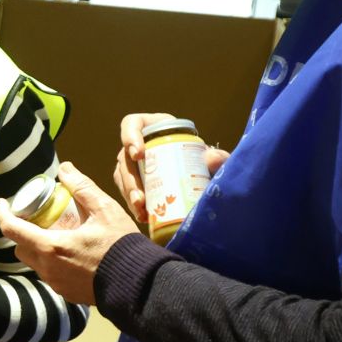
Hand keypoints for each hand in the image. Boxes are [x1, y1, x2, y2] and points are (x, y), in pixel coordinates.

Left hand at [0, 162, 139, 306]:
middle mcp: (48, 268)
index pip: (11, 230)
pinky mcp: (66, 293)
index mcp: (51, 247)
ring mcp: (56, 283)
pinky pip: (50, 274)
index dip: (2, 213)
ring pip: (35, 262)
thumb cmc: (122, 245)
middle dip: (24, 231)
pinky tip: (73, 253)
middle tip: (39, 218)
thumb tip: (64, 169)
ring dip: (40, 246)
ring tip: (60, 234)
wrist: (139, 282)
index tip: (2, 203)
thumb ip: (82, 188)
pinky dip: (53, 261)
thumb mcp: (104, 210)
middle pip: (21, 247)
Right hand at [113, 113, 230, 225]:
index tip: (139, 155)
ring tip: (141, 209)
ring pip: (123, 177)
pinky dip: (134, 204)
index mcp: (152, 128)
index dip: (130, 137)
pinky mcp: (135, 181)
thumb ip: (218, 157)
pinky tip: (143, 216)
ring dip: (129, 194)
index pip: (131, 125)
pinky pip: (127, 191)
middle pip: (124, 158)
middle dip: (130, 179)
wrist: (204, 176)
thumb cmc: (205, 159)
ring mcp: (134, 164)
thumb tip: (210, 158)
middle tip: (140, 196)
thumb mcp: (212, 157)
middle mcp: (138, 145)